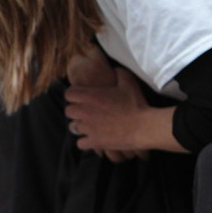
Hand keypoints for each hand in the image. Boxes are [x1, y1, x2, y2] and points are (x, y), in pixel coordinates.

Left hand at [65, 47, 143, 161]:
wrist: (143, 127)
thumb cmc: (136, 104)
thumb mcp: (129, 82)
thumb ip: (119, 73)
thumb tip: (115, 69)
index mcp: (90, 96)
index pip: (69, 94)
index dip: (74, 95)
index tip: (80, 96)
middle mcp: (85, 112)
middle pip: (68, 111)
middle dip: (75, 111)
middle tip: (85, 111)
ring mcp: (88, 128)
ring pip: (73, 127)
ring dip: (80, 125)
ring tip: (90, 125)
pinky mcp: (94, 142)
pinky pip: (80, 143)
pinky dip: (85, 141)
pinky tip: (92, 139)